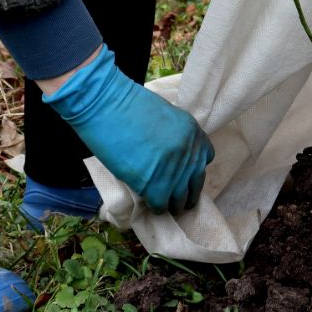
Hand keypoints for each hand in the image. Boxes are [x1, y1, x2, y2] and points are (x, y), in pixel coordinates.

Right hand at [42, 45, 213, 213]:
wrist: (106, 105)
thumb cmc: (127, 104)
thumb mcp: (165, 115)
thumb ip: (174, 135)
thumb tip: (171, 155)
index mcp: (193, 132)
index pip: (205, 158)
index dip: (193, 168)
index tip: (183, 174)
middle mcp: (189, 153)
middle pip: (196, 183)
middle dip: (186, 192)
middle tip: (176, 198)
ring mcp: (174, 171)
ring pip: (179, 200)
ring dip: (171, 204)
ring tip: (164, 205)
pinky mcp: (155, 186)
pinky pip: (160, 205)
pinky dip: (154, 207)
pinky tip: (148, 203)